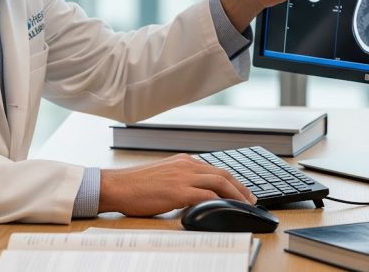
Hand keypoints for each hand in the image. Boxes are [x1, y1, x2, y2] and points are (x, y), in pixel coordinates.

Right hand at [97, 154, 255, 215]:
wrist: (117, 185)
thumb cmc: (135, 185)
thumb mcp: (163, 176)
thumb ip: (180, 180)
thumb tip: (195, 194)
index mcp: (182, 161)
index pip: (214, 169)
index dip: (232, 180)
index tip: (241, 190)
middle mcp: (185, 165)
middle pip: (222, 174)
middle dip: (240, 187)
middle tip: (251, 199)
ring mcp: (182, 176)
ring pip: (219, 182)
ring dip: (236, 194)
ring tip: (245, 205)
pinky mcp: (178, 191)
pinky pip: (207, 195)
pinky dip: (221, 201)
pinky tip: (227, 209)